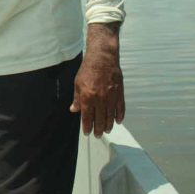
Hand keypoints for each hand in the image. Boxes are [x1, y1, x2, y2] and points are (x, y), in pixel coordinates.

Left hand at [70, 22, 123, 136]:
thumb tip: (74, 110)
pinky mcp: (120, 93)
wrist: (102, 58)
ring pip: (110, 116)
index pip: (87, 117)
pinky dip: (119, 116)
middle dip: (98, 129)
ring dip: (108, 125)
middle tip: (98, 135)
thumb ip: (77, 99)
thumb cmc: (87, 70)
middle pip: (100, 119)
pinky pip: (120, 108)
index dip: (87, 127)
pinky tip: (117, 121)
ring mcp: (111, 97)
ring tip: (106, 130)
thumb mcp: (77, 83)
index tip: (87, 133)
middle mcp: (100, 100)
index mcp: (88, 98)